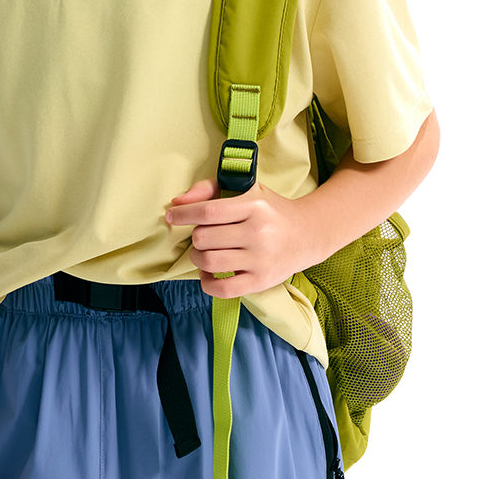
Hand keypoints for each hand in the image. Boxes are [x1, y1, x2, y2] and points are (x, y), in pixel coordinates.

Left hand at [166, 177, 322, 297]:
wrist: (307, 235)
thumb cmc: (269, 210)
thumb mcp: (246, 190)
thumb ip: (209, 189)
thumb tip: (177, 201)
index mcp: (254, 206)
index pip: (208, 211)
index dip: (183, 214)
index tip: (171, 216)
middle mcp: (258, 233)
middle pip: (204, 237)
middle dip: (195, 237)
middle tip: (201, 236)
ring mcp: (260, 259)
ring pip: (209, 262)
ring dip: (197, 257)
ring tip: (203, 252)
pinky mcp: (261, 281)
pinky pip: (222, 289)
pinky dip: (207, 282)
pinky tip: (209, 273)